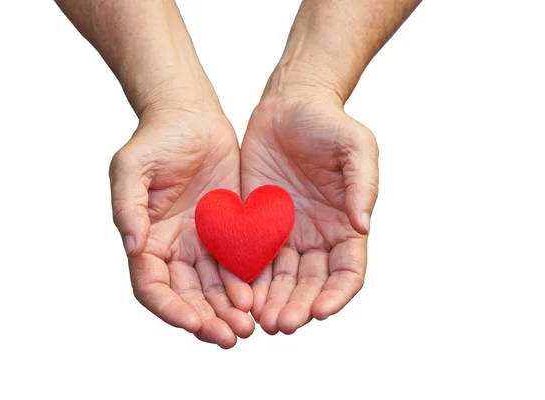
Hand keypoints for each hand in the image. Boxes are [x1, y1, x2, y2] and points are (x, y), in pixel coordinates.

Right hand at [110, 106, 253, 347]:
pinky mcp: (228, 231)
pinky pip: (237, 265)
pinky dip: (246, 284)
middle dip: (206, 319)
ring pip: (213, 288)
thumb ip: (128, 207)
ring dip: (228, 310)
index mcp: (146, 238)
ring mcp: (202, 242)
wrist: (192, 117)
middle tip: (230, 336)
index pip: (152, 286)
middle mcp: (173, 247)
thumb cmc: (156, 137)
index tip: (193, 323)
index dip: (169, 308)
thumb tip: (132, 246)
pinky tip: (258, 297)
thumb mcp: (131, 167)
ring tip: (248, 326)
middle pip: (186, 296)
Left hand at [241, 87, 378, 334]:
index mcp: (345, 225)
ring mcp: (286, 233)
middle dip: (299, 306)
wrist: (288, 105)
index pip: (347, 272)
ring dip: (272, 302)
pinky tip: (239, 295)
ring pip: (281, 279)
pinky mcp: (257, 224)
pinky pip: (252, 259)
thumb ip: (361, 185)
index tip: (321, 311)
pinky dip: (248, 280)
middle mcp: (317, 236)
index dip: (338, 295)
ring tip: (259, 321)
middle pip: (311, 284)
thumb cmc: (328, 122)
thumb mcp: (355, 146)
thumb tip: (363, 225)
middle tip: (281, 324)